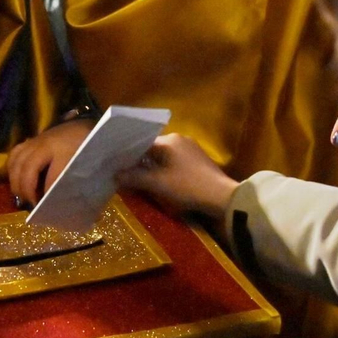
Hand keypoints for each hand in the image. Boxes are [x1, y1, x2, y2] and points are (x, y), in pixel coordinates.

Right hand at [7, 119, 94, 205]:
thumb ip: (81, 181)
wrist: (86, 123)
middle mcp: (46, 144)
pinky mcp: (31, 140)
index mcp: (65, 150)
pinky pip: (14, 154)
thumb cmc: (90, 147)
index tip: (48, 208)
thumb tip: (75, 206)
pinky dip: (12, 169)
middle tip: (32, 204)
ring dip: (16, 181)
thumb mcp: (91, 163)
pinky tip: (16, 181)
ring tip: (21, 196)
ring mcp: (36, 141)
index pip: (53, 176)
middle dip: (27, 189)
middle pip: (28, 168)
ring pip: (17, 161)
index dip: (48, 193)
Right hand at [117, 134, 238, 220]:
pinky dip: (164, 171)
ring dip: (151, 168)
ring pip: (163, 157)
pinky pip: (174, 163)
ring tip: (137, 181)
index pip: (141, 144)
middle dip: (139, 163)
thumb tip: (115, 175)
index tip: (115, 166)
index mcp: (169, 140)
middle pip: (152, 150)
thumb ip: (134, 178)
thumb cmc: (188, 187)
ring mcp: (190, 150)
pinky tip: (157, 182)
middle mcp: (180, 139)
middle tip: (123, 175)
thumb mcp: (158, 184)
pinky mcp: (197, 161)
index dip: (127, 156)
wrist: (222, 198)